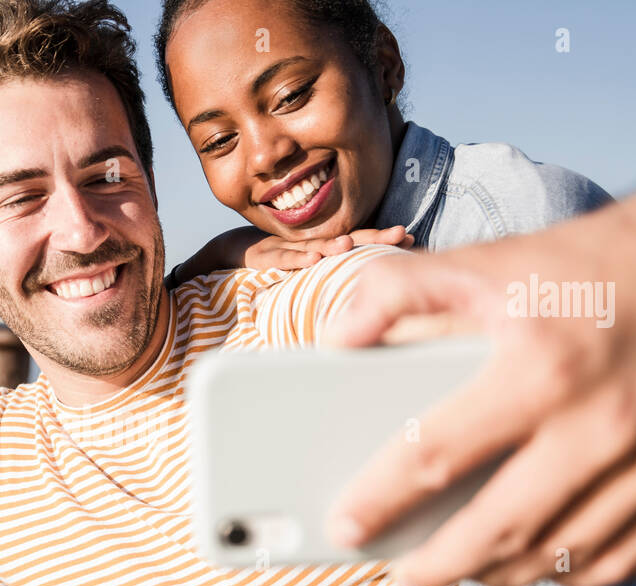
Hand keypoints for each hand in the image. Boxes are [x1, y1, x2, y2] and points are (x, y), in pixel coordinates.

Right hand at [232, 224, 414, 271]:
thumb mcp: (301, 274)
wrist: (226, 253)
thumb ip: (325, 278)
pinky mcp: (260, 257)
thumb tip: (359, 299)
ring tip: (352, 246)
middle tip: (399, 235)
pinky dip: (295, 260)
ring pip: (313, 246)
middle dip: (372, 237)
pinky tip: (311, 262)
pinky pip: (280, 260)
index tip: (409, 238)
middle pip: (344, 239)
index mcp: (319, 249)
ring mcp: (284, 248)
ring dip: (334, 246)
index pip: (356, 241)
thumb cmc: (269, 268)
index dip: (380, 239)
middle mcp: (306, 245)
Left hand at [323, 188, 635, 585]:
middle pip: (498, 528)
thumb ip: (399, 291)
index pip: (436, 454)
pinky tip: (529, 566)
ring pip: (558, 557)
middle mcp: (604, 420)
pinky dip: (565, 576)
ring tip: (452, 571)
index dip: (380, 500)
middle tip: (397, 573)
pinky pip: (619, 558)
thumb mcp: (488, 261)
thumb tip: (336, 336)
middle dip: (434, 565)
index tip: (344, 527)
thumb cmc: (585, 264)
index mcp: (541, 366)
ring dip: (494, 576)